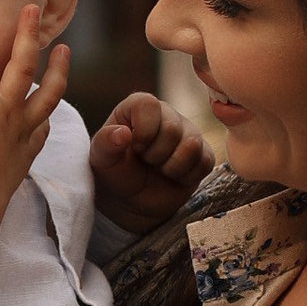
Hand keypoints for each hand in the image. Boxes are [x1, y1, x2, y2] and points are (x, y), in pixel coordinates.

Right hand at [0, 5, 67, 270]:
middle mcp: (6, 112)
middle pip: (21, 66)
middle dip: (25, 35)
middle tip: (32, 9)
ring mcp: (21, 131)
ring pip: (47, 94)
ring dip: (58, 70)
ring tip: (65, 50)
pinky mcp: (27, 151)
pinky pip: (42, 127)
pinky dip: (46, 114)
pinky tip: (48, 106)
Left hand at [88, 87, 211, 234]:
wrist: (130, 200)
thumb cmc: (114, 172)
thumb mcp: (101, 159)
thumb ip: (105, 143)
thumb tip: (122, 133)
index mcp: (139, 108)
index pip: (148, 105)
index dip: (142, 131)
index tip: (134, 148)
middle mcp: (167, 114)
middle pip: (172, 128)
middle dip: (154, 155)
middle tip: (145, 161)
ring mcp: (188, 133)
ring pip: (192, 145)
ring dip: (171, 167)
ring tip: (159, 169)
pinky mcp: (203, 154)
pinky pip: (205, 162)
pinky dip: (186, 177)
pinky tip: (173, 177)